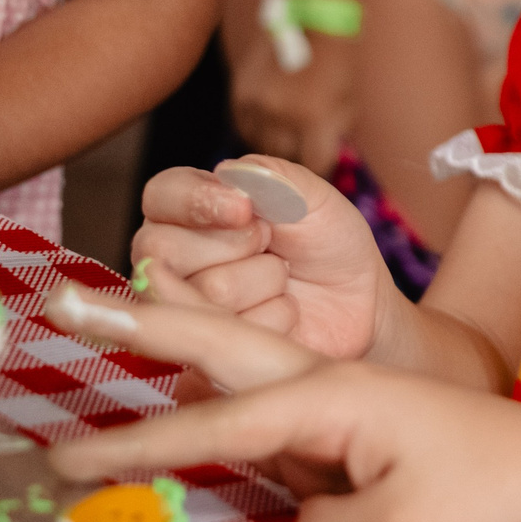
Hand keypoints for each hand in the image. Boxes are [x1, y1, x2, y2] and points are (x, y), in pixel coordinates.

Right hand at [45, 289, 520, 521]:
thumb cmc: (501, 494)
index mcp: (337, 395)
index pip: (217, 424)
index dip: (140, 446)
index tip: (67, 457)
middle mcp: (336, 391)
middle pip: (220, 365)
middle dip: (145, 334)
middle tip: (69, 303)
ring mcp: (350, 416)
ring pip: (253, 422)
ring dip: (195, 407)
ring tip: (119, 354)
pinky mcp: (367, 446)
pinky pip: (292, 457)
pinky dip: (255, 458)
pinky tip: (245, 466)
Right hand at [128, 159, 390, 359]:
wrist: (359, 299)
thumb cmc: (326, 240)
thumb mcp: (310, 196)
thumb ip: (269, 177)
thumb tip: (228, 173)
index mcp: (186, 209)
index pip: (161, 195)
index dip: (197, 201)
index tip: (245, 209)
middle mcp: (170, 257)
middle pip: (165, 248)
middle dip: (239, 243)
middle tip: (272, 244)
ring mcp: (183, 304)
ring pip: (209, 289)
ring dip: (267, 279)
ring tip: (283, 277)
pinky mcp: (204, 347)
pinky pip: (233, 328)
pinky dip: (276, 314)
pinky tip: (285, 309)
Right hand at [229, 19, 357, 177]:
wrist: (312, 18)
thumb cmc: (339, 60)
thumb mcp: (347, 100)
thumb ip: (333, 132)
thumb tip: (323, 157)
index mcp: (314, 118)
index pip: (313, 163)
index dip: (320, 166)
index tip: (322, 164)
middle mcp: (281, 115)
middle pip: (284, 157)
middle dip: (296, 158)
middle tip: (303, 156)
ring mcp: (257, 104)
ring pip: (260, 145)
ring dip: (273, 146)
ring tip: (285, 142)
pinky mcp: (239, 94)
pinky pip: (244, 127)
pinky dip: (256, 130)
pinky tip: (268, 128)